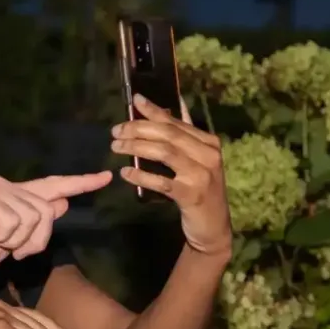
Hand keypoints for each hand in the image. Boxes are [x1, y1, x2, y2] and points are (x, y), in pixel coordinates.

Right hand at [0, 172, 112, 275]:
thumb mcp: (11, 241)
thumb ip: (35, 223)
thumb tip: (61, 202)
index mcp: (12, 192)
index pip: (53, 185)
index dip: (80, 184)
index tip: (105, 178)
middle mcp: (5, 183)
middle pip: (47, 211)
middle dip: (35, 239)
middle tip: (10, 250)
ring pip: (34, 218)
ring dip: (17, 241)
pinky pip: (15, 223)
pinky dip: (3, 239)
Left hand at [111, 95, 231, 256]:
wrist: (213, 227)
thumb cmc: (201, 190)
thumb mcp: (198, 161)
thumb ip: (184, 136)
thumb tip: (171, 105)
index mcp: (209, 142)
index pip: (176, 122)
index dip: (153, 111)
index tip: (134, 101)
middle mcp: (208, 155)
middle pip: (168, 134)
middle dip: (138, 129)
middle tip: (116, 131)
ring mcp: (201, 175)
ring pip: (164, 153)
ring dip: (136, 147)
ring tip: (116, 147)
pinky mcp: (191, 195)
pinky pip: (161, 181)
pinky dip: (141, 175)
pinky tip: (125, 172)